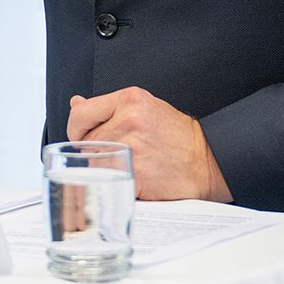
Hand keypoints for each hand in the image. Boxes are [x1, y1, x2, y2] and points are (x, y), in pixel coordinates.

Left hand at [66, 86, 231, 201]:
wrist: (207, 160)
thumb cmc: (177, 136)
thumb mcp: (144, 108)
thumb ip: (108, 108)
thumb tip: (76, 103)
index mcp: (129, 100)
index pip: (80, 114)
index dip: (77, 129)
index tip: (83, 136)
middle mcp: (128, 120)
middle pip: (85, 142)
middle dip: (94, 151)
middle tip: (117, 155)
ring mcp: (131, 148)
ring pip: (94, 163)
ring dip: (105, 169)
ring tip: (129, 165)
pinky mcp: (134, 174)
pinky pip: (108, 181)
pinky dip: (116, 183)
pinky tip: (134, 178)